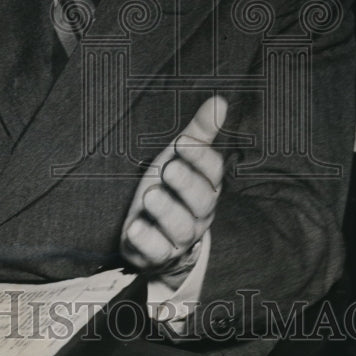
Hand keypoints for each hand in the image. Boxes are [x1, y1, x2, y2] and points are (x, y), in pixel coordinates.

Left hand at [120, 96, 226, 280]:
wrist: (154, 233)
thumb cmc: (169, 187)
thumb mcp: (180, 157)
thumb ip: (199, 132)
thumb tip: (219, 101)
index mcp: (206, 187)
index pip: (212, 173)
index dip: (200, 158)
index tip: (182, 142)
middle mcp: (198, 214)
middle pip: (201, 201)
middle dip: (186, 184)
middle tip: (168, 169)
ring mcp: (178, 237)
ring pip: (181, 228)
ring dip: (166, 211)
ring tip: (150, 196)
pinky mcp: (157, 254)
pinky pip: (156, 251)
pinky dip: (146, 241)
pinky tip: (135, 228)